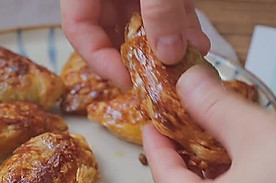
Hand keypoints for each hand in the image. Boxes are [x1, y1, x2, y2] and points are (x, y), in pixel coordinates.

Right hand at [60, 0, 209, 88]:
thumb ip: (159, 9)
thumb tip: (170, 52)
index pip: (78, 30)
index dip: (100, 60)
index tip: (128, 80)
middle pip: (111, 32)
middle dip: (141, 56)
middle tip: (159, 76)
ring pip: (142, 24)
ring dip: (166, 44)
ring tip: (188, 60)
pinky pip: (162, 10)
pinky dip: (179, 25)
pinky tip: (196, 40)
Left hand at [143, 66, 275, 182]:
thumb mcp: (257, 133)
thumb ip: (213, 107)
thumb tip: (187, 83)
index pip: (164, 179)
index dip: (155, 148)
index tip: (151, 127)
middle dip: (180, 159)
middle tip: (177, 131)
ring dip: (204, 173)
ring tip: (205, 143)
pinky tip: (237, 168)